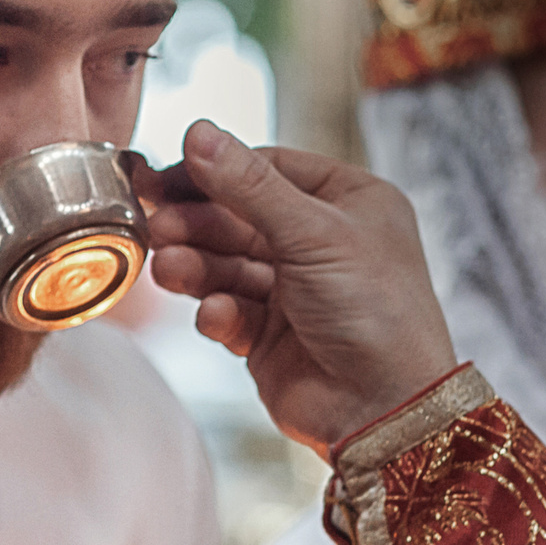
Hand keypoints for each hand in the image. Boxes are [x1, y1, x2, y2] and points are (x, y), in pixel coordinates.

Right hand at [145, 121, 456, 453]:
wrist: (387, 412)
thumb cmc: (375, 312)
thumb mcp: (313, 234)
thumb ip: (249, 186)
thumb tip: (199, 132)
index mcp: (350, 202)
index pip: (269, 169)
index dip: (216, 171)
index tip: (164, 175)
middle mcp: (324, 242)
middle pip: (240, 218)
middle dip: (197, 223)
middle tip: (157, 225)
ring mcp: (296, 291)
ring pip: (228, 265)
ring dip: (197, 265)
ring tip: (169, 268)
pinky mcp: (272, 336)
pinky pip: (231, 310)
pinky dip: (218, 311)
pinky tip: (217, 316)